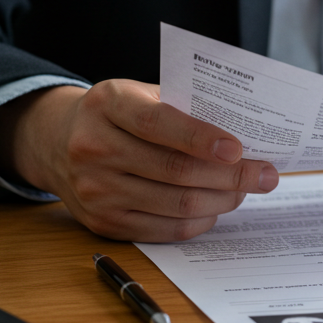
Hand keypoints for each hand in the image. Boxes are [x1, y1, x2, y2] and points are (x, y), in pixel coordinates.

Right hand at [0, 80, 277, 241]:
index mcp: (108, 104)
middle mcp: (94, 148)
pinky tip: (217, 206)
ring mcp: (95, 190)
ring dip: (222, 200)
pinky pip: (165, 231)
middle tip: (266, 174)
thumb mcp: (138, 92)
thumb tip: (243, 130)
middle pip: (175, 171)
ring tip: (246, 189)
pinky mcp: (102, 223)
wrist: (56, 141)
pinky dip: (200, 221)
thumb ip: (182, 105)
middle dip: (231, 176)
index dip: (201, 138)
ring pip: (176, 205)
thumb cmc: (116, 113)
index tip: (239, 149)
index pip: (158, 123)